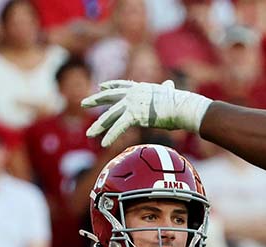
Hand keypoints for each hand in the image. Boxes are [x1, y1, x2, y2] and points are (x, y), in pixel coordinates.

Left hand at [82, 79, 213, 145]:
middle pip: (110, 98)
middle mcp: (133, 94)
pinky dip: (111, 135)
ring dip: (99, 126)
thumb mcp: (169, 92)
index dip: (110, 86)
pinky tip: (104, 143)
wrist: (182, 106)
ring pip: (111, 116)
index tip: (100, 87)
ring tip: (89, 134)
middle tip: (83, 104)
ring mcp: (132, 103)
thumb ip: (166, 88)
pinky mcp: (134, 115)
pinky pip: (119, 127)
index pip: (121, 85)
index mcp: (140, 88)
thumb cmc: (179, 102)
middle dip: (95, 101)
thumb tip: (169, 84)